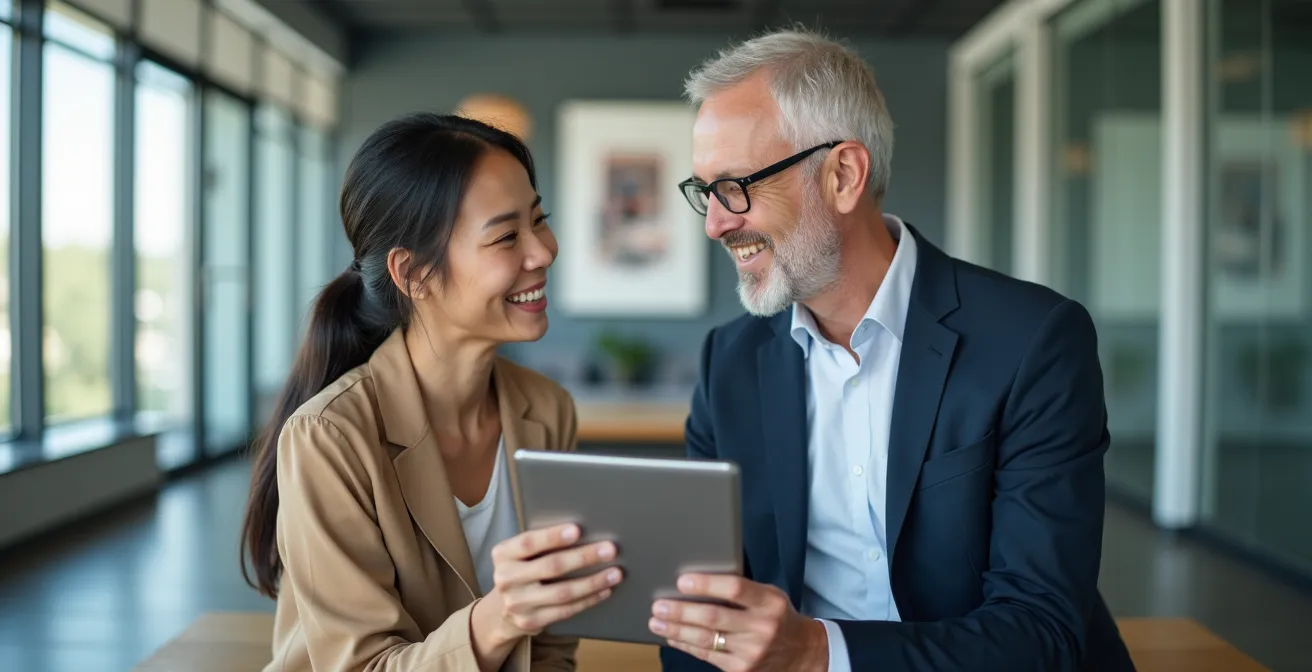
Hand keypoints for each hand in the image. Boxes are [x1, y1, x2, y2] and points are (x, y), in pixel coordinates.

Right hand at [475, 523, 622, 645]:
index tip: (577, 530)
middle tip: (610, 549)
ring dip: (593, 582)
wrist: (502, 608)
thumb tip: (585, 531)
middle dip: (584, 557)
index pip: (528, 542)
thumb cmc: (522, 569)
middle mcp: (506, 579)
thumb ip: (542, 543)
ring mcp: (517, 604)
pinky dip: (588, 600)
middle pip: (551, 566)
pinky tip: (604, 590)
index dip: (553, 536)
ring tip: (615, 573)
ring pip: (562, 592)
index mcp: (503, 554)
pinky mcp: (530, 622)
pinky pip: (566, 611)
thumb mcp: (521, 553)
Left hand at [649, 574, 827, 671]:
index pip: (735, 589)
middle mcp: (762, 627)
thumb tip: (698, 582)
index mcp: (769, 602)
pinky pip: (707, 655)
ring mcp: (752, 652)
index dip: (706, 584)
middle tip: (659, 604)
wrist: (802, 653)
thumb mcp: (769, 596)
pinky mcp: (742, 669)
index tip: (683, 581)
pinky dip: (686, 644)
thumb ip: (742, 590)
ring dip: (676, 629)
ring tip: (657, 620)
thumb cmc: (777, 617)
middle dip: (681, 611)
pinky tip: (672, 636)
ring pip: (706, 639)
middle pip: (714, 617)